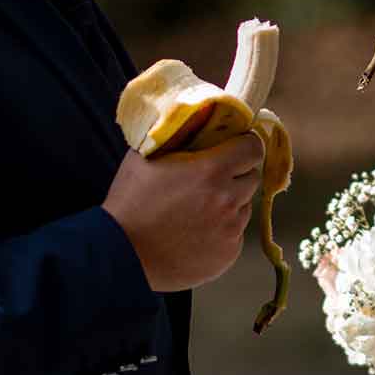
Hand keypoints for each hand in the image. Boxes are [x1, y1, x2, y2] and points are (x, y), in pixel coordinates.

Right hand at [102, 133, 265, 291]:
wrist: (122, 255)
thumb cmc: (130, 204)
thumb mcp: (145, 155)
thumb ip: (176, 134)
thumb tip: (193, 119)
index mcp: (211, 171)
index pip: (253, 147)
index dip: (243, 145)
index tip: (233, 147)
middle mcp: (228, 200)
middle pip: (252, 177)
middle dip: (236, 174)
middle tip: (211, 179)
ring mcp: (230, 231)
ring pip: (244, 207)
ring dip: (230, 203)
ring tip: (198, 209)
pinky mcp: (227, 254)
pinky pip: (235, 234)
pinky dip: (222, 230)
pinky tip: (195, 232)